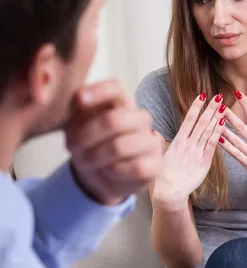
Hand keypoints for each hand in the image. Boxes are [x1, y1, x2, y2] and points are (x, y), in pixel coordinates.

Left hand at [65, 80, 162, 205]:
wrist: (104, 178)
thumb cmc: (92, 146)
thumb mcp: (77, 127)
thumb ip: (77, 112)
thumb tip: (78, 98)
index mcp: (121, 103)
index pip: (115, 89)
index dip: (98, 91)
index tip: (80, 99)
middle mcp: (140, 118)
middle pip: (114, 120)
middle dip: (87, 136)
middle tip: (71, 147)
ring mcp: (151, 141)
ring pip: (121, 147)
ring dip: (95, 157)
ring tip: (85, 162)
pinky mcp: (155, 164)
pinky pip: (136, 167)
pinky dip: (115, 172)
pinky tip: (109, 171)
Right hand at [153, 93, 225, 205]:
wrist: (169, 192)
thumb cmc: (162, 176)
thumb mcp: (157, 156)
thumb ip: (157, 142)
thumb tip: (152, 131)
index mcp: (177, 141)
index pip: (188, 119)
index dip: (196, 107)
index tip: (202, 96)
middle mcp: (187, 144)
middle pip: (201, 122)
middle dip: (210, 108)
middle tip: (218, 96)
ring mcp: (196, 153)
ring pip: (208, 131)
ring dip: (216, 117)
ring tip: (223, 106)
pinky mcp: (204, 162)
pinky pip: (213, 144)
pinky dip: (218, 133)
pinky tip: (223, 123)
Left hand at [220, 92, 246, 198]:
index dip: (246, 105)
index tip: (238, 94)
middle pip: (241, 128)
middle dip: (229, 116)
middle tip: (219, 105)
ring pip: (235, 141)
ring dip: (224, 130)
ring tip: (213, 120)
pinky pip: (235, 155)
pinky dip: (226, 147)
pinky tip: (217, 139)